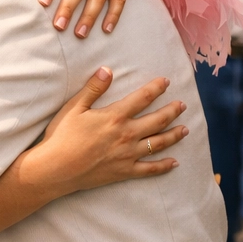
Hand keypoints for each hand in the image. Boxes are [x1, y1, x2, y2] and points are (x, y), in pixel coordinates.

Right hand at [25, 67, 187, 198]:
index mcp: (115, 116)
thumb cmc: (62, 136)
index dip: (156, 88)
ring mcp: (129, 154)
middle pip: (157, 120)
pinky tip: (174, 163)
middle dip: (172, 111)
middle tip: (182, 105)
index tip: (166, 81)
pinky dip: (164, 166)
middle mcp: (127, 134)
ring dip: (174, 135)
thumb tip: (108, 70)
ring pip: (159, 143)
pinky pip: (150, 169)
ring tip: (185, 129)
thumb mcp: (74, 107)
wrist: (56, 168)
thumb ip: (93, 88)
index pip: (142, 98)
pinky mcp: (125, 171)